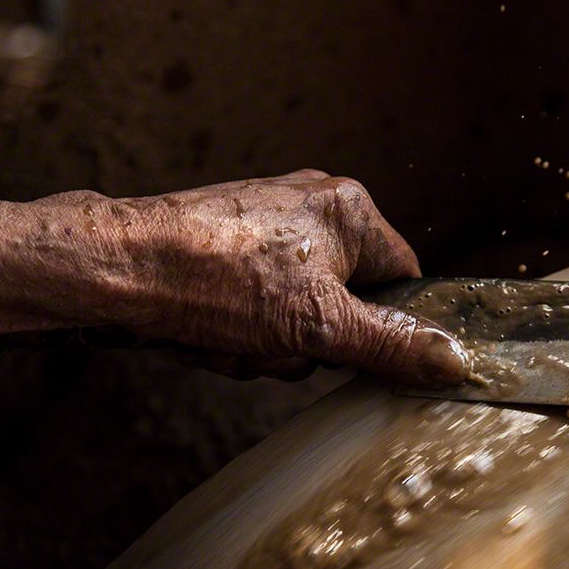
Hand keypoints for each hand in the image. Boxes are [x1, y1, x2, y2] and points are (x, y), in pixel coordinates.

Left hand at [116, 170, 467, 384]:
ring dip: (267, 348)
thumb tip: (455, 359)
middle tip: (274, 343)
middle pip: (348, 308)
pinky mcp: (228, 253)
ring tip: (231, 338)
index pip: (405, 280)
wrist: (113, 269)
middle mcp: (312, 209)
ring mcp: (267, 232)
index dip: (384, 327)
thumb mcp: (320, 325)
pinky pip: (259, 312)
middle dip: (308, 345)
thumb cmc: (214, 278)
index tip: (354, 351)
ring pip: (299, 319)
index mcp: (349, 210)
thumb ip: (392, 344)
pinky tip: (208, 334)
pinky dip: (237, 336)